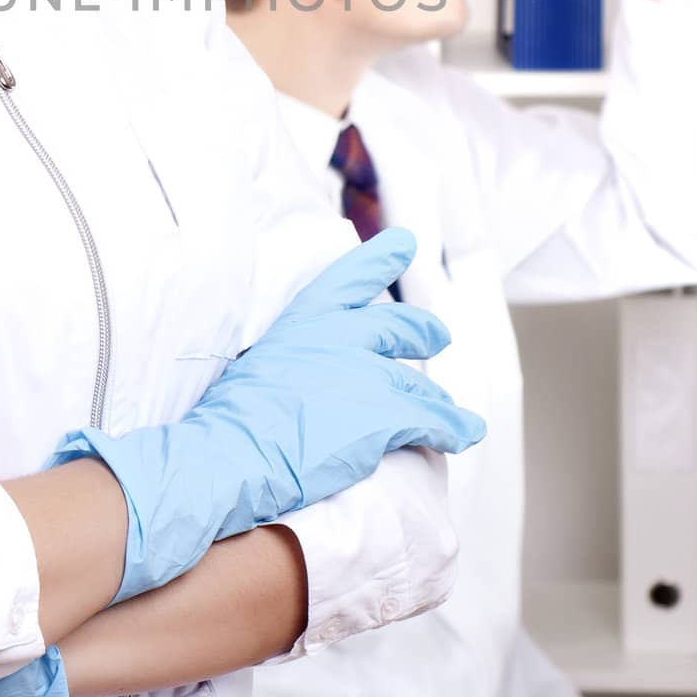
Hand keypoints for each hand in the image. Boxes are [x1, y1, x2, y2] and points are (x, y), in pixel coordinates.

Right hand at [46, 228, 486, 603]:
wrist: (230, 454)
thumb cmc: (233, 420)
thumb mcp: (261, 366)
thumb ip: (296, 361)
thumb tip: (313, 379)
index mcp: (306, 320)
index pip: (350, 279)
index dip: (381, 259)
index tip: (406, 242)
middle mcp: (342, 337)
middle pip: (398, 328)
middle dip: (423, 331)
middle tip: (439, 336)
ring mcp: (367, 374)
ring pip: (419, 384)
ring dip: (438, 399)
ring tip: (456, 411)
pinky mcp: (386, 416)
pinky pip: (434, 421)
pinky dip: (454, 427)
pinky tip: (466, 432)